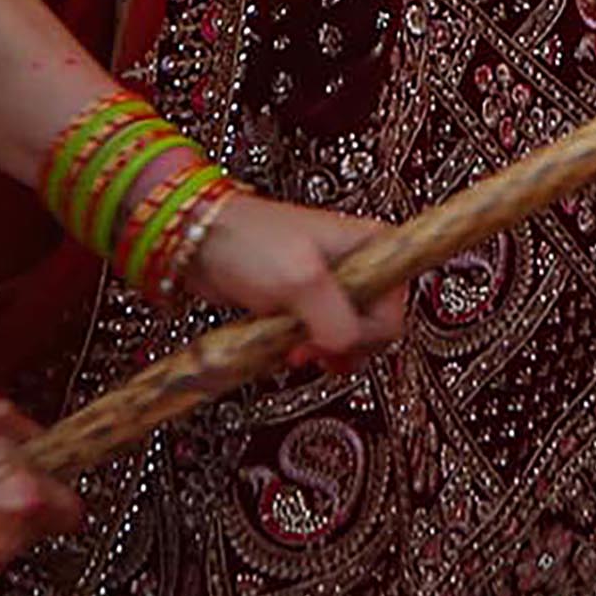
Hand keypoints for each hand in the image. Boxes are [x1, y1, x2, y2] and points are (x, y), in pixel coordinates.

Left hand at [163, 184, 405, 359]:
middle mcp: (361, 265)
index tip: (329, 340)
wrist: (202, 242)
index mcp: (373, 245)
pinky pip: (323, 339)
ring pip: (349, 338)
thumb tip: (346, 350)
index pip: (393, 311)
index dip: (364, 335)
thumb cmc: (251, 243)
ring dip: (323, 353)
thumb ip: (334, 319)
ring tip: (295, 351)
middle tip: (308, 349)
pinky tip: (287, 349)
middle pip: (375, 329)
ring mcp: (335, 285)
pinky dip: (308, 351)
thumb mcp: (299, 279)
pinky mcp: (309, 303)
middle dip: (341, 347)